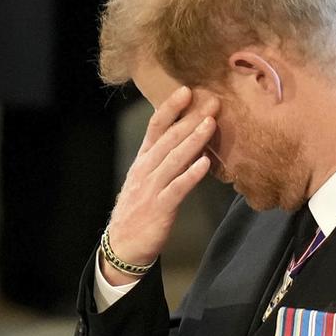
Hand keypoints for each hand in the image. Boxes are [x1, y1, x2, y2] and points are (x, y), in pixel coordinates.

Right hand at [103, 86, 218, 283]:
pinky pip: (177, 188)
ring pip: (174, 159)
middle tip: (212, 102)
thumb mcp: (148, 179)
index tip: (187, 90)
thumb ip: (165, 159)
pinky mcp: (160, 207)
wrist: (123, 245)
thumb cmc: (140, 210)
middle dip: (191, 118)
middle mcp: (146, 169)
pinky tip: (205, 164)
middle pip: (169, 139)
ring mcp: (152, 188)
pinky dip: (191, 175)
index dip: (171, 108)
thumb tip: (189, 140)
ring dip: (193, 140)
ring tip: (211, 124)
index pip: (155, 127)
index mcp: (143, 160)